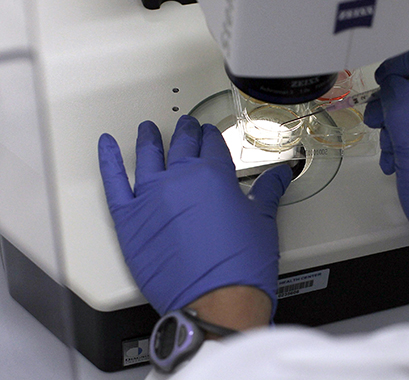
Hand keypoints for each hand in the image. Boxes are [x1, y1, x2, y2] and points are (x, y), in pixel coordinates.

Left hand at [98, 115, 291, 315]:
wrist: (217, 303)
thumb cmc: (240, 267)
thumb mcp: (262, 221)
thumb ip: (267, 191)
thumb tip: (280, 175)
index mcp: (213, 174)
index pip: (211, 145)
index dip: (211, 137)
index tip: (208, 134)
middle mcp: (180, 179)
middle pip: (181, 145)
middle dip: (186, 132)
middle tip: (186, 126)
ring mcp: (151, 197)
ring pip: (148, 156)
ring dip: (149, 138)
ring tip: (149, 129)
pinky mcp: (129, 220)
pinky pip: (113, 182)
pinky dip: (108, 161)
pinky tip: (107, 146)